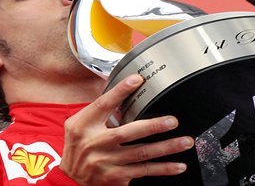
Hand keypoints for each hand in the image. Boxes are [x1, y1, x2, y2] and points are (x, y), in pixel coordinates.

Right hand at [59, 74, 193, 185]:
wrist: (70, 178)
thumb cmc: (78, 145)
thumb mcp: (79, 123)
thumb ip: (99, 109)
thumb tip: (124, 89)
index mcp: (85, 125)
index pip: (103, 104)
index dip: (120, 91)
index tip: (138, 79)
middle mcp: (95, 144)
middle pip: (127, 133)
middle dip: (152, 126)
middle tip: (172, 121)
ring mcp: (107, 162)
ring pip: (141, 154)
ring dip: (166, 148)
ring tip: (185, 141)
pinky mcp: (117, 177)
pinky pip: (144, 171)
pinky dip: (163, 169)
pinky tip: (178, 165)